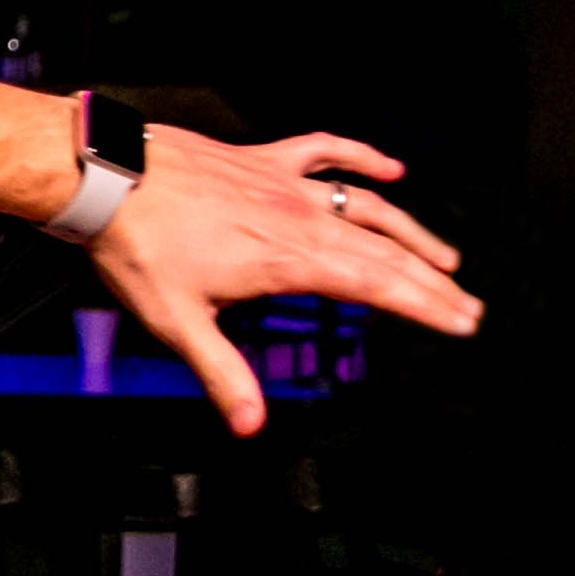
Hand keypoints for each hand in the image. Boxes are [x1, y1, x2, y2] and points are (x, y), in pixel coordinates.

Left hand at [87, 129, 480, 436]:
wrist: (107, 178)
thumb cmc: (137, 244)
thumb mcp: (178, 322)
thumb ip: (222, 373)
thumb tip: (249, 423)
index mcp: (290, 261)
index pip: (378, 287)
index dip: (424, 306)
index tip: (460, 321)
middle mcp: (301, 218)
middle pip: (385, 252)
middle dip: (432, 281)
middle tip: (467, 303)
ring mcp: (285, 185)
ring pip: (369, 206)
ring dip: (412, 232)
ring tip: (446, 257)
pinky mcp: (264, 160)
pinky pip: (326, 152)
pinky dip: (363, 158)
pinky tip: (392, 169)